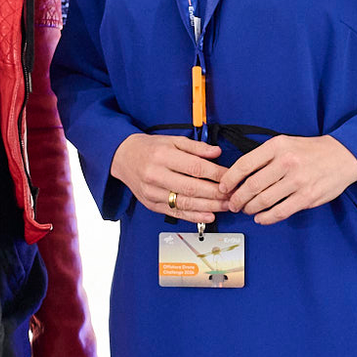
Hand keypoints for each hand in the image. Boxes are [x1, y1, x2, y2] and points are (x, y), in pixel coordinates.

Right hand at [110, 134, 225, 222]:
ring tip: (226, 206)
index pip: (195, 167)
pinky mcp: (151, 204)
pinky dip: (194, 217)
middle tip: (232, 195)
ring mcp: (152, 192)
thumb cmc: (150, 148)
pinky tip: (209, 216)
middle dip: (216, 193)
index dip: (216, 174)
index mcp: (163, 155)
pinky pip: (175, 213)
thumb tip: (217, 153)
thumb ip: (196, 147)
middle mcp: (156, 175)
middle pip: (192, 187)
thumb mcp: (173, 140)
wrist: (123, 157)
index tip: (231, 177)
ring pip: (185, 203)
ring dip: (209, 207)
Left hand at [216, 135, 356, 224]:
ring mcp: (297, 180)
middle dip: (237, 198)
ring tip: (247, 210)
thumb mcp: (286, 143)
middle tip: (233, 204)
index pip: (245, 164)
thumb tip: (240, 175)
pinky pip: (280, 211)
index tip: (224, 187)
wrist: (343, 156)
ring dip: (250, 208)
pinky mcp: (307, 197)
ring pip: (264, 200)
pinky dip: (266, 218)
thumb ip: (265, 156)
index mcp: (277, 146)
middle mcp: (286, 162)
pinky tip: (261, 218)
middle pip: (252, 185)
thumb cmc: (311, 150)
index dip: (230, 179)